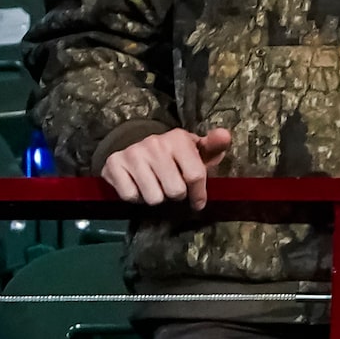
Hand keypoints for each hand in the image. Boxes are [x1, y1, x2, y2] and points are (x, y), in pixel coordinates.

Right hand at [101, 126, 233, 208]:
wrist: (135, 145)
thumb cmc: (174, 154)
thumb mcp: (197, 149)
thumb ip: (214, 145)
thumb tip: (225, 136)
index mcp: (178, 138)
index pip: (195, 176)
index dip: (199, 195)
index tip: (198, 203)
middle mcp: (155, 143)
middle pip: (174, 191)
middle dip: (175, 195)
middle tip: (171, 187)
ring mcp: (133, 153)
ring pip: (153, 198)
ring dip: (156, 198)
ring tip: (155, 186)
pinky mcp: (114, 164)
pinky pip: (130, 196)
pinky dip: (136, 197)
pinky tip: (138, 186)